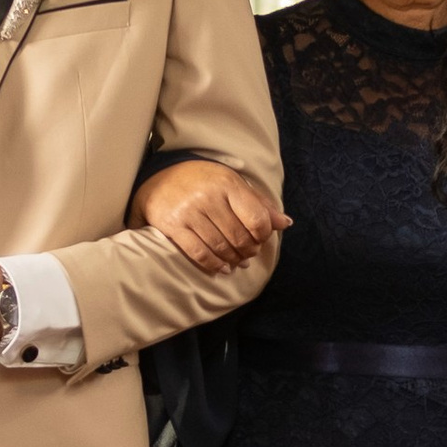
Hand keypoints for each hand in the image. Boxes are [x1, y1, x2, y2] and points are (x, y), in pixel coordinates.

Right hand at [127, 160, 291, 272]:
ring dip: (233, 259)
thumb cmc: (204, 182)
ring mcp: (189, 212)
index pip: (256, 218)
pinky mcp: (173, 226)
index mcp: (227, 183)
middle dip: (249, 250)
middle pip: (239, 236)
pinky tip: (222, 268)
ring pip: (220, 247)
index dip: (263, 235)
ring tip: (238, 262)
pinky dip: (214, 265)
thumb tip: (286, 223)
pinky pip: (199, 253)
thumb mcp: (233, 184)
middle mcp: (208, 197)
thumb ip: (259, 204)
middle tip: (249, 254)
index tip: (261, 239)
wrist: (160, 178)